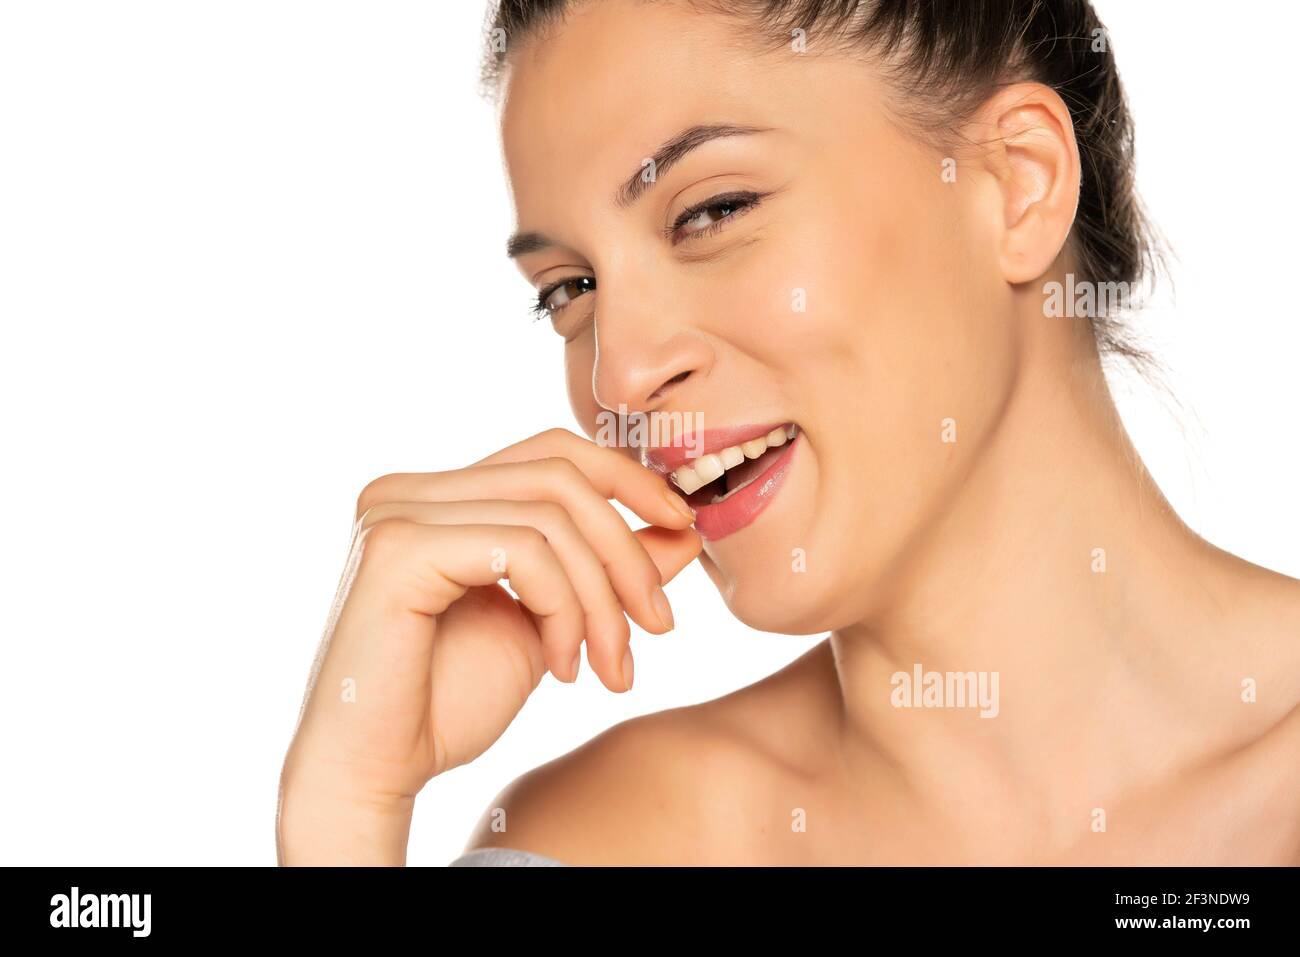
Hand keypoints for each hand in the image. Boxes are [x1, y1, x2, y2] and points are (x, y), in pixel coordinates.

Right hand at [280, 428, 701, 806]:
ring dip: (601, 596)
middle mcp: (410, 489)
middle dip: (626, 549)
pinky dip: (563, 608)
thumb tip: (681, 528)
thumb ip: (602, 569)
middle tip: (658, 624)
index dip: (627, 480)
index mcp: (439, 496)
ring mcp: (396, 510)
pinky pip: (520, 550)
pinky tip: (560, 668)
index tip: (684, 529)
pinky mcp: (396, 547)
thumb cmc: (448, 704)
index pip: (552, 452)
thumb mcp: (550, 622)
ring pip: (549, 515)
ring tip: (608, 665)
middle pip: (560, 474)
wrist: (377, 773)